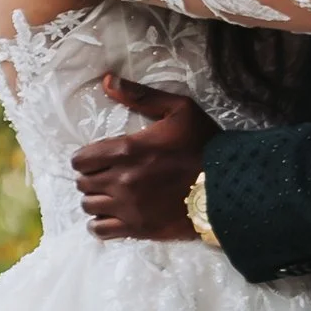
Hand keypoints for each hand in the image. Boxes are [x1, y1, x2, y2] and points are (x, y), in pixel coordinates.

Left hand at [72, 77, 213, 241]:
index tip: (96, 159)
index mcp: (126, 150)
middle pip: (83, 183)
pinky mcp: (137, 228)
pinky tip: (110, 217)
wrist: (229, 186)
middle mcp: (121, 180)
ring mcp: (128, 207)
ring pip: (89, 206)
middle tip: (105, 176)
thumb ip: (140, 96)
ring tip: (108, 196)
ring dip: (95, 200)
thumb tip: (107, 80)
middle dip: (90, 178)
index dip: (85, 158)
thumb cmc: (204, 145)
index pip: (81, 159)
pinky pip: (101, 230)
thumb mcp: (178, 109)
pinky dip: (99, 224)